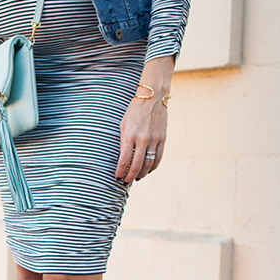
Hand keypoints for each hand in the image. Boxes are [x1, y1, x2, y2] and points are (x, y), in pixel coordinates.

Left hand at [115, 57, 174, 183]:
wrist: (153, 97)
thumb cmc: (134, 111)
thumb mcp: (123, 125)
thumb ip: (123, 142)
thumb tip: (123, 159)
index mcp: (129, 136)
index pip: (124, 160)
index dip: (120, 172)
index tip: (117, 178)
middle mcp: (142, 139)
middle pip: (136, 166)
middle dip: (130, 176)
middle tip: (126, 181)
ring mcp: (154, 139)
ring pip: (148, 164)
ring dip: (141, 174)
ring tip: (136, 177)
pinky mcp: (163, 138)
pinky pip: (158, 157)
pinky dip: (153, 166)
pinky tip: (148, 170)